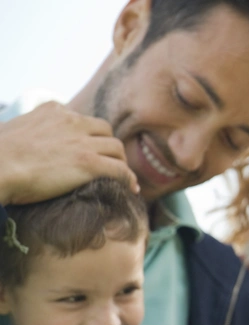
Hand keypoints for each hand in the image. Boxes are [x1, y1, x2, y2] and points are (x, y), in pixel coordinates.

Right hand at [0, 101, 137, 204]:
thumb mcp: (16, 131)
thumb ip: (32, 131)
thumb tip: (30, 144)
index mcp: (54, 110)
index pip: (83, 119)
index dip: (91, 136)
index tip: (92, 149)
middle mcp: (72, 121)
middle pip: (105, 130)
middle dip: (110, 146)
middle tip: (111, 163)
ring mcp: (82, 142)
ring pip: (117, 148)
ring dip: (121, 162)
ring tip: (122, 177)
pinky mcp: (89, 162)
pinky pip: (121, 169)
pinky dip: (129, 178)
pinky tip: (131, 188)